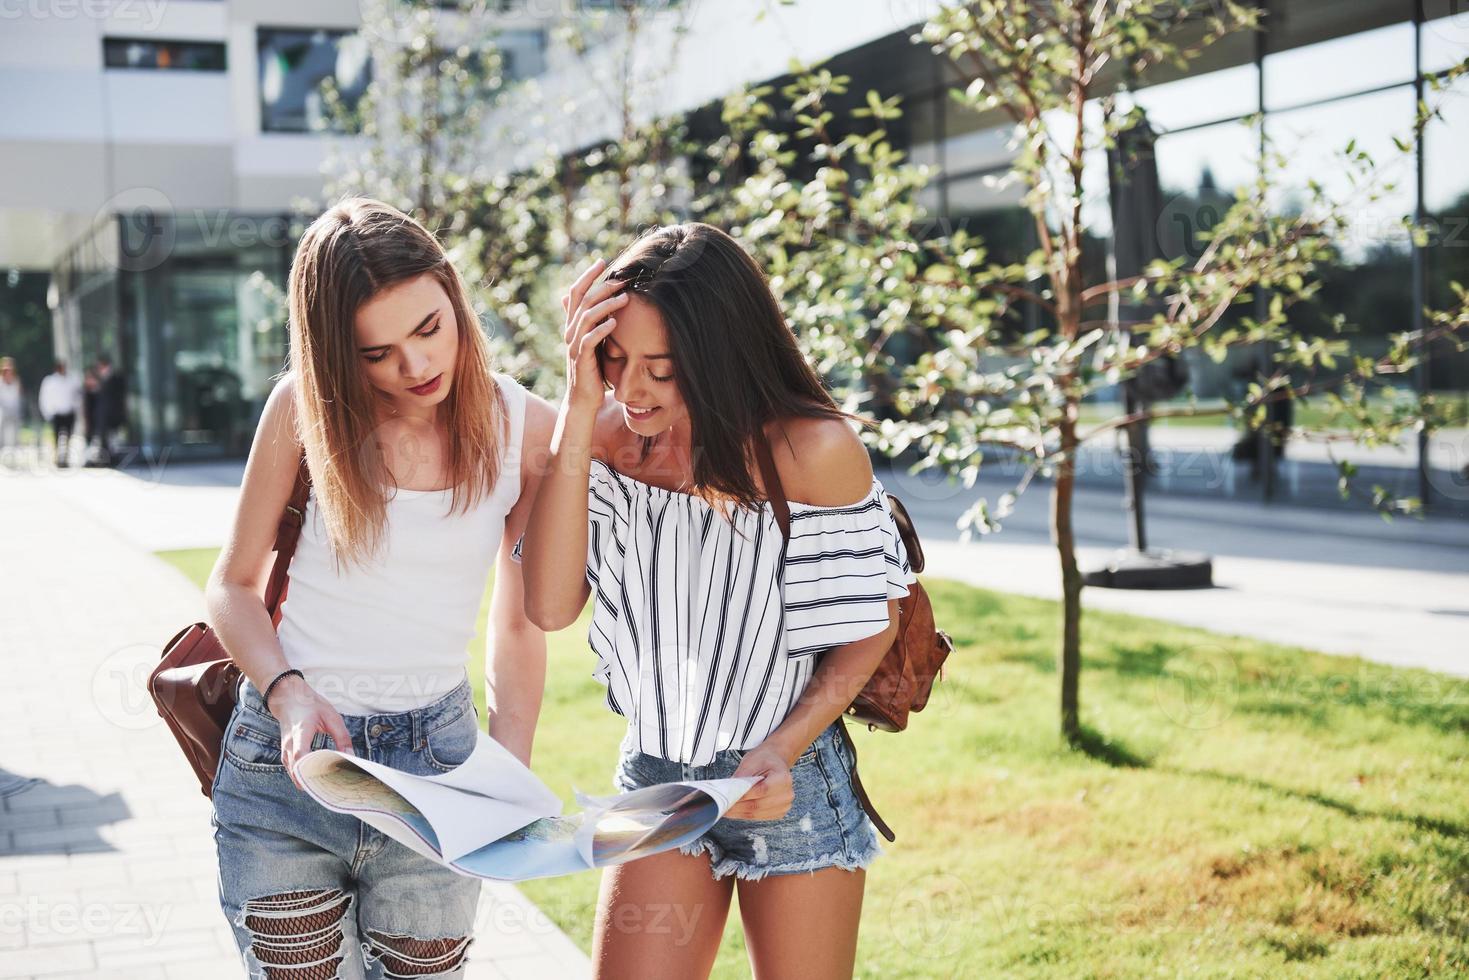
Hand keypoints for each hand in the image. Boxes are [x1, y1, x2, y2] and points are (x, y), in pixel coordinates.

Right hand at [267, 675, 354, 789]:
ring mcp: (285, 751)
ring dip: (309, 782)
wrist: (287, 698)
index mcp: (301, 731)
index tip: (328, 776)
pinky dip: (304, 778)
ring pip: (294, 774)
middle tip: (334, 788)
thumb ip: (342, 737)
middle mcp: (289, 744)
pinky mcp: (285, 755)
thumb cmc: (310, 706)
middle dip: (314, 781)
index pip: (301, 754)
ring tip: (329, 786)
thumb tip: (351, 756)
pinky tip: (318, 781)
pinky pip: (293, 772)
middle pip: (297, 770)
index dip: (312, 768)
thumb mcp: (331, 716)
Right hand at [560, 258, 627, 419]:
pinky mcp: (582, 359)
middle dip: (601, 285)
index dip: (588, 275)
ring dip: (607, 305)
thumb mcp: (591, 342)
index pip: (576, 292)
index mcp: (572, 324)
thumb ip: (591, 322)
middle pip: (582, 300)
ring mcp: (574, 345)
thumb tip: (596, 303)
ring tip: (625, 298)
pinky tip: (616, 322)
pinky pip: (590, 339)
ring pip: (587, 316)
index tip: (603, 261)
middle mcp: (570, 331)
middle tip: (621, 278)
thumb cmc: (591, 369)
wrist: (583, 399)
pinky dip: (602, 329)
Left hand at [725, 744, 795, 820]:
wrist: (775, 762)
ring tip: (723, 808)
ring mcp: (784, 806)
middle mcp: (787, 794)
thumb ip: (741, 778)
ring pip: (755, 814)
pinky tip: (733, 811)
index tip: (726, 798)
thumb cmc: (764, 760)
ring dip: (737, 813)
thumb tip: (727, 792)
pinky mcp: (778, 813)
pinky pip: (757, 817)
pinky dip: (743, 814)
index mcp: (783, 778)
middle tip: (720, 805)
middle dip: (736, 806)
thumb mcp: (751, 761)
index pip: (761, 790)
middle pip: (757, 805)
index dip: (743, 796)